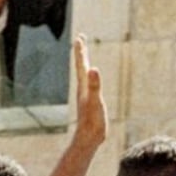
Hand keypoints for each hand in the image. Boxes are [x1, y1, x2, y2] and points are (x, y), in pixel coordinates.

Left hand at [72, 35, 106, 150]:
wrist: (88, 138)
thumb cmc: (92, 121)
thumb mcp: (95, 101)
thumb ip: (94, 85)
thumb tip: (93, 69)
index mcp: (84, 86)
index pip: (82, 65)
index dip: (81, 51)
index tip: (80, 37)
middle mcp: (83, 89)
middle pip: (82, 67)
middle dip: (82, 53)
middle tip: (80, 39)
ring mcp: (86, 96)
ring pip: (84, 76)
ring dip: (84, 64)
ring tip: (84, 57)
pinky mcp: (91, 103)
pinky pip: (90, 85)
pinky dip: (90, 78)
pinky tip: (91, 80)